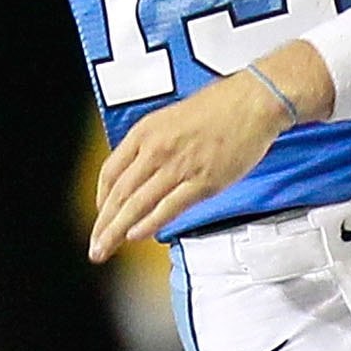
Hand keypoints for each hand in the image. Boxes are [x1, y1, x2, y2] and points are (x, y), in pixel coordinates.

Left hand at [89, 71, 285, 259]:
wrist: (255, 101)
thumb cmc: (221, 105)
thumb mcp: (172, 118)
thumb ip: (154, 143)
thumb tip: (143, 169)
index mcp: (146, 132)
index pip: (111, 172)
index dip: (101, 199)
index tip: (101, 215)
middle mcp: (157, 149)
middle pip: (119, 194)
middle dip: (104, 225)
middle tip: (95, 246)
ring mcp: (179, 167)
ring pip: (137, 205)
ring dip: (117, 232)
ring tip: (105, 249)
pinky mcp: (202, 182)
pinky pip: (168, 208)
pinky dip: (149, 224)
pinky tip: (136, 237)